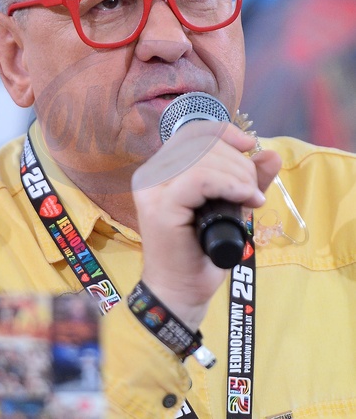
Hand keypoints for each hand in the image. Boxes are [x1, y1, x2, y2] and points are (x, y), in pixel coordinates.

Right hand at [131, 120, 280, 330]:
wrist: (181, 291)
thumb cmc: (202, 252)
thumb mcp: (231, 207)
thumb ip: (247, 179)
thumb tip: (270, 154)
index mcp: (162, 169)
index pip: (192, 133)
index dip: (223, 132)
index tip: (250, 147)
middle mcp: (152, 173)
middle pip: (201, 143)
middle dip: (238, 162)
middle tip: (254, 191)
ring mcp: (153, 188)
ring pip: (202, 158)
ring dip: (238, 175)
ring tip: (252, 199)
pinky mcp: (161, 205)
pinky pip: (201, 178)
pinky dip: (230, 184)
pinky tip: (247, 198)